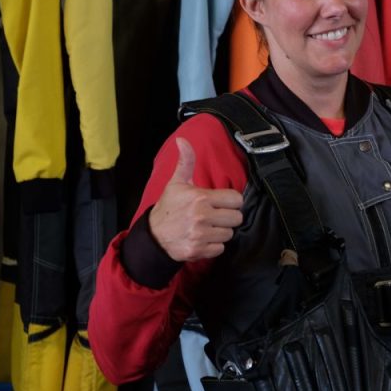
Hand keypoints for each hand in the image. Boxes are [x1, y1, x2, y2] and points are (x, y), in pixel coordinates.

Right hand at [149, 138, 243, 261]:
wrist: (153, 235)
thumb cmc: (168, 207)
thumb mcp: (177, 182)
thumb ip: (186, 161)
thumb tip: (182, 140)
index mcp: (201, 198)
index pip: (236, 199)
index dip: (231, 201)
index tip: (223, 203)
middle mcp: (202, 216)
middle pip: (237, 218)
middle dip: (228, 217)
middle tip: (216, 216)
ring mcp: (200, 235)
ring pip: (229, 234)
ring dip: (221, 232)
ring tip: (209, 227)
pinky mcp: (198, 250)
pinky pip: (220, 249)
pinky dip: (214, 246)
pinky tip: (204, 238)